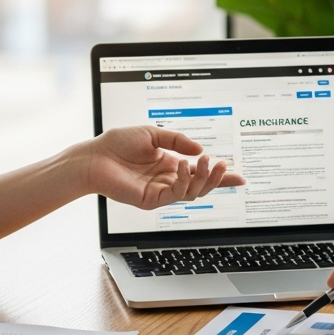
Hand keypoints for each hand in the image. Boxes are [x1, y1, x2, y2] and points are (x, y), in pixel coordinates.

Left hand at [82, 126, 245, 209]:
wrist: (94, 156)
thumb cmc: (117, 144)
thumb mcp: (153, 134)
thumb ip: (177, 141)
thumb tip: (200, 150)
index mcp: (169, 165)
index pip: (199, 173)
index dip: (219, 176)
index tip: (239, 177)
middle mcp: (167, 180)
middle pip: (201, 186)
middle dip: (216, 178)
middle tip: (222, 165)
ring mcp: (160, 192)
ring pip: (192, 193)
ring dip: (202, 178)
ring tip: (204, 161)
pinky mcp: (151, 200)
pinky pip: (175, 194)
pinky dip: (183, 181)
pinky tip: (182, 166)